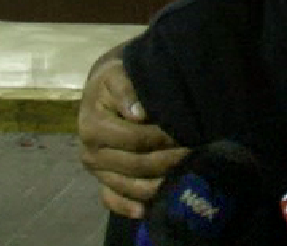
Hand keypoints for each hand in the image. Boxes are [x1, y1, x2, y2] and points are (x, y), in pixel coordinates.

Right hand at [78, 51, 188, 217]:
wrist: (101, 93)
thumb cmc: (114, 82)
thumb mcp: (117, 76)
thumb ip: (126, 90)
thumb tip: (138, 113)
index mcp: (92, 127)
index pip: (134, 140)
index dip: (162, 138)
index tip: (186, 133)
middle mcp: (90, 154)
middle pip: (137, 166)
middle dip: (169, 161)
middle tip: (195, 153)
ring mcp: (96, 171)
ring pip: (130, 187)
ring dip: (160, 184)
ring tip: (187, 174)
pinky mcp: (102, 181)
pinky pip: (113, 200)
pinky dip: (129, 207)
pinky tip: (147, 210)